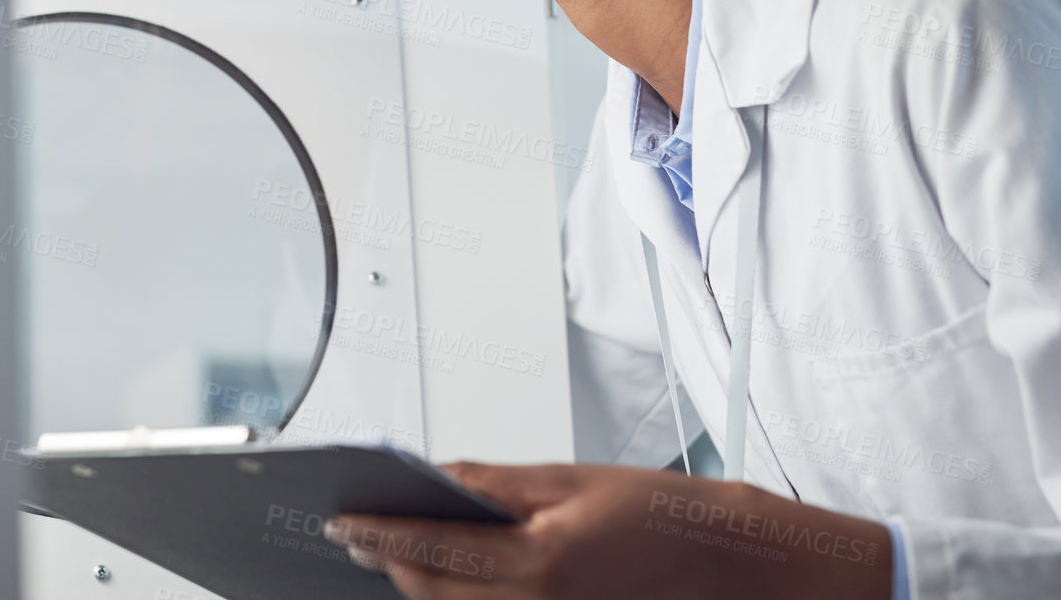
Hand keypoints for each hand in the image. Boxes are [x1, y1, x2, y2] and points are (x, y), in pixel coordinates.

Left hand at [324, 461, 891, 599]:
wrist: (718, 561)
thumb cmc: (656, 512)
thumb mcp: (569, 479)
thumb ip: (494, 483)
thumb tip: (438, 474)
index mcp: (540, 560)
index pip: (435, 546)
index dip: (380, 531)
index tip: (342, 520)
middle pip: (433, 590)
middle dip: (390, 560)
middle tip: (353, 530)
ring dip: (418, 582)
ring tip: (384, 548)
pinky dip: (454, 599)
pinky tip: (442, 573)